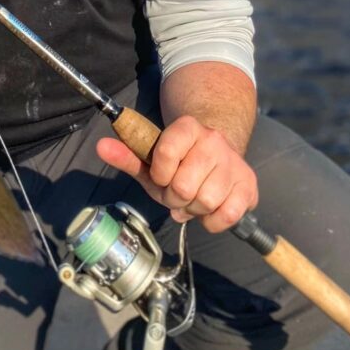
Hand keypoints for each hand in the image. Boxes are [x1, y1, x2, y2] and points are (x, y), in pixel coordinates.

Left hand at [96, 115, 258, 232]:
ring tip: (193, 199)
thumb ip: (127, 155)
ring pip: (205, 202)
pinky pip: (227, 216)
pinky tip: (210, 209)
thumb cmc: (178, 163)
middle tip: (178, 192)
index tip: (162, 174)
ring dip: (193, 209)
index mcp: (187, 128)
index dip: (159, 174)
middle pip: (183, 186)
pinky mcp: (249, 186)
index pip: (165, 155)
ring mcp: (234, 163)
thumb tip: (100, 146)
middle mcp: (213, 141)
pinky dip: (213, 221)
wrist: (217, 155)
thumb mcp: (151, 160)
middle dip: (175, 197)